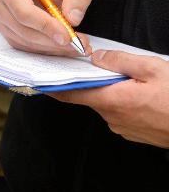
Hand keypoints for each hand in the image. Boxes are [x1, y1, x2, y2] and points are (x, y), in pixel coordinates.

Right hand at [0, 0, 91, 55]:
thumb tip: (73, 19)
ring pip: (26, 42)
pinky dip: (47, 50)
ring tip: (76, 46)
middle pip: (24, 30)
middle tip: (77, 44)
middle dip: (52, 40)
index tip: (67, 36)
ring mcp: (1, 24)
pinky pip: (26, 48)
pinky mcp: (8, 36)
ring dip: (52, 47)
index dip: (45, 26)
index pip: (23, 12)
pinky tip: (64, 47)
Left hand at [51, 50, 168, 147]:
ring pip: (108, 104)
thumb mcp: (152, 68)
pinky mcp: (137, 134)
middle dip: (92, 81)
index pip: (70, 94)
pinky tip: (141, 92)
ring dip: (112, 91)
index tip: (38, 77)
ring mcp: (125, 129)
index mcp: (112, 101)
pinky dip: (124, 101)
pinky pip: (122, 113)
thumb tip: (95, 57)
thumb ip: (119, 60)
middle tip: (97, 64)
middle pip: (90, 96)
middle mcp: (113, 118)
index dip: (52, 85)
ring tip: (131, 77)